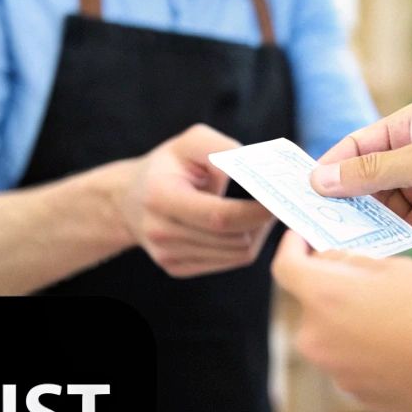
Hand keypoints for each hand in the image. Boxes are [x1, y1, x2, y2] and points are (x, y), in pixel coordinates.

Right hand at [118, 125, 273, 277]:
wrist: (130, 198)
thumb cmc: (170, 165)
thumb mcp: (191, 143)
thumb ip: (223, 150)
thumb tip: (259, 167)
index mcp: (161, 197)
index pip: (220, 217)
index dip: (256, 210)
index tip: (280, 196)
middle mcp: (160, 232)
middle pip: (232, 238)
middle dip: (263, 220)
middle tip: (279, 199)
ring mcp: (167, 255)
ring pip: (236, 254)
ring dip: (258, 232)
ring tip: (261, 209)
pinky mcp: (176, 268)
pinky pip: (228, 262)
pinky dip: (245, 243)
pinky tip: (244, 224)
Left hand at [272, 232, 411, 411]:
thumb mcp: (398, 267)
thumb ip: (354, 263)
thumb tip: (333, 262)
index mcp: (324, 298)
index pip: (285, 268)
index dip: (291, 248)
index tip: (302, 239)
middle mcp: (318, 338)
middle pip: (311, 302)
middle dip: (332, 285)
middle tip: (365, 273)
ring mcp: (335, 371)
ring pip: (332, 331)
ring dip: (350, 317)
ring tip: (393, 310)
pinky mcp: (355, 392)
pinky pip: (350, 359)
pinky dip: (364, 345)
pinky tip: (400, 339)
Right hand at [310, 102, 411, 254]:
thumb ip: (370, 173)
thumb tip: (319, 178)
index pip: (358, 144)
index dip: (333, 167)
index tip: (309, 192)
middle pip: (365, 177)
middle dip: (356, 197)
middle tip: (334, 220)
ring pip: (382, 204)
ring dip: (384, 216)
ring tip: (398, 219)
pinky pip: (403, 224)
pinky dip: (405, 228)